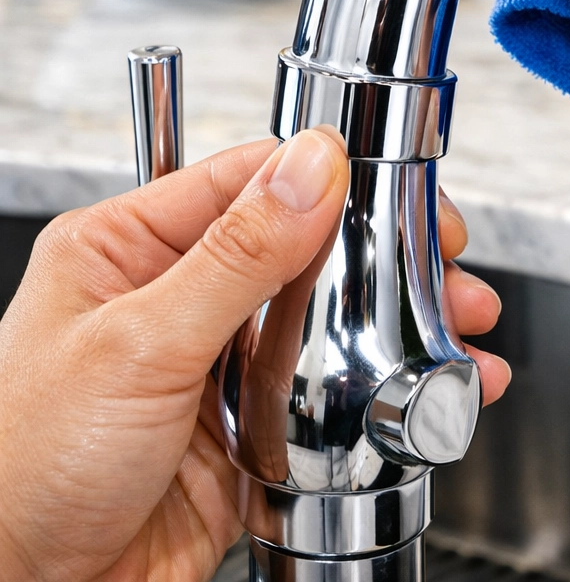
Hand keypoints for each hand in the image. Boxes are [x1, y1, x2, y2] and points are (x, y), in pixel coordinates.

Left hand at [0, 128, 507, 581]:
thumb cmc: (21, 470)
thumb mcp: (139, 345)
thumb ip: (236, 256)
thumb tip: (312, 170)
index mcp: (133, 248)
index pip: (249, 180)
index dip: (329, 178)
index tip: (395, 189)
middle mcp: (179, 296)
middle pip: (303, 248)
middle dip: (384, 256)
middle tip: (442, 264)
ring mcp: (217, 362)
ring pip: (324, 320)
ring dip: (395, 323)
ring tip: (454, 326)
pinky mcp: (248, 424)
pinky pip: (327, 392)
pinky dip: (382, 392)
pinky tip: (422, 391)